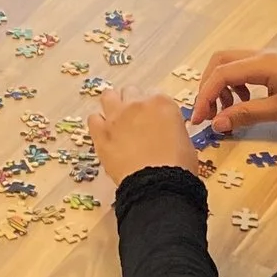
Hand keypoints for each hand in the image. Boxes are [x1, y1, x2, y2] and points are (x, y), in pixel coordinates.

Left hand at [89, 88, 205, 183]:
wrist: (158, 184)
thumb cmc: (178, 166)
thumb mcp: (184, 140)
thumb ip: (170, 127)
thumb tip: (163, 131)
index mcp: (162, 104)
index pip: (155, 96)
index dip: (154, 110)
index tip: (154, 121)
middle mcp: (137, 104)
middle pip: (131, 91)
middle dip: (133, 104)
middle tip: (136, 121)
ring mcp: (117, 117)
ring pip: (109, 96)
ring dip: (113, 105)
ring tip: (117, 121)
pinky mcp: (101, 133)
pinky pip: (93, 119)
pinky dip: (98, 124)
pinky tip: (104, 134)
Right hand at [191, 49, 276, 135]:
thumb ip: (245, 115)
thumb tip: (216, 123)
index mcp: (262, 63)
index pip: (220, 74)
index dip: (204, 96)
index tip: (198, 120)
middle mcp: (262, 55)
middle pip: (221, 62)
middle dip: (208, 86)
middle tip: (208, 113)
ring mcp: (269, 58)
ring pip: (232, 64)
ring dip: (222, 85)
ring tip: (228, 111)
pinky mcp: (276, 65)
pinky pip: (246, 69)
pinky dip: (236, 84)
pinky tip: (245, 102)